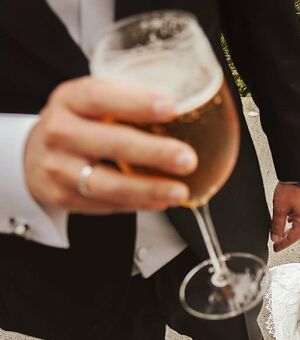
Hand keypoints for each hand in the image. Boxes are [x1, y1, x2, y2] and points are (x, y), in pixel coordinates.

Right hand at [24, 76, 197, 213]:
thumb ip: (128, 104)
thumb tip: (187, 112)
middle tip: (188, 159)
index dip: (137, 102)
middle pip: (110, 143)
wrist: (34, 155)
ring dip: (148, 189)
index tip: (172, 109)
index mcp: (69, 99)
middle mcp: (59, 132)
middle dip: (154, 152)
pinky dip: (138, 203)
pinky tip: (161, 200)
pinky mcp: (63, 197)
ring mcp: (58, 168)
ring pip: (107, 183)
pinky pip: (106, 204)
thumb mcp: (92, 104)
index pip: (100, 97)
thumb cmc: (79, 124)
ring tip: (180, 192)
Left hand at [270, 183, 299, 251]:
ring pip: (299, 225)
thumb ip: (277, 225)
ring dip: (290, 230)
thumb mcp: (280, 209)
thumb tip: (275, 238)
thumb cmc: (292, 189)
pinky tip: (289, 219)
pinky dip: (294, 221)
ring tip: (282, 233)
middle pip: (298, 233)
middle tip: (278, 243)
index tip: (276, 248)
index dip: (283, 244)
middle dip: (287, 238)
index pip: (293, 238)